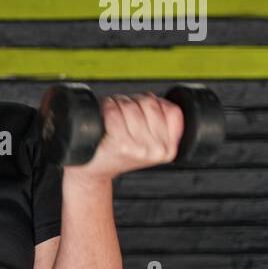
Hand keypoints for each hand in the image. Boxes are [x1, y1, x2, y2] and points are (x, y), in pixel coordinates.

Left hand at [68, 92, 183, 180]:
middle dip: (135, 100)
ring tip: (113, 111)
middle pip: (150, 104)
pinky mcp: (120, 144)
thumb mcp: (148, 144)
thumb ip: (158, 123)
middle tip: (123, 108)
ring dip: (119, 102)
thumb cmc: (118, 154)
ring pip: (132, 106)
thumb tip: (152, 97)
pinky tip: (105, 113)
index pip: (172, 111)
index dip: (155, 101)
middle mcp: (157, 150)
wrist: (95, 171)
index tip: (142, 107)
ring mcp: (140, 148)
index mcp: (169, 149)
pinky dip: (108, 107)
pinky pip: (115, 113)